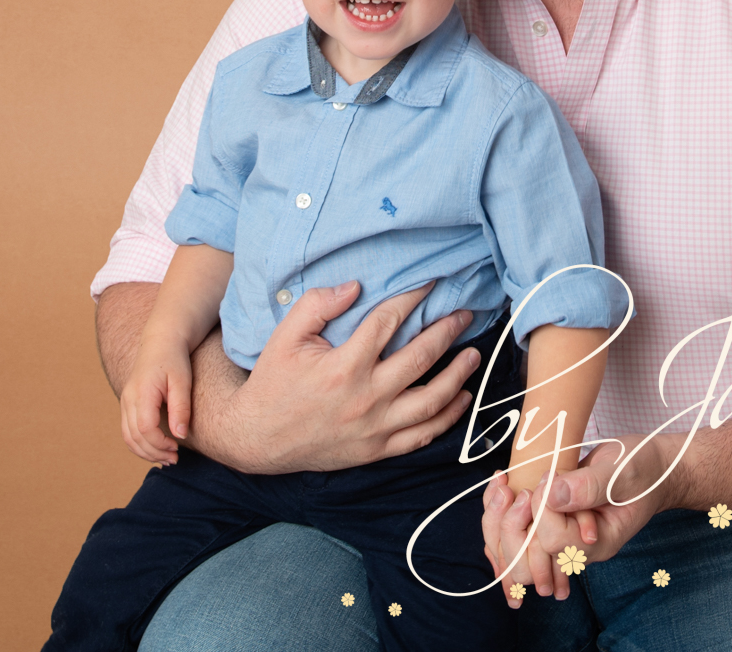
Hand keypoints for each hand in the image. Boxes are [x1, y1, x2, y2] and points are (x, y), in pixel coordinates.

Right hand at [120, 335, 191, 464]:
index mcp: (142, 392)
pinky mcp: (127, 403)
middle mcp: (128, 398)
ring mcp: (125, 401)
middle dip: (153, 453)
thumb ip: (181, 408)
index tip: (177, 449)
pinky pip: (128, 430)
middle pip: (134, 437)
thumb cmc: (175, 359)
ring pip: (128, 437)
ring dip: (145, 452)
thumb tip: (180, 436)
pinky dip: (140, 444)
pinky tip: (157, 447)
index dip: (160, 444)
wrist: (162, 340)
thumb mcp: (183, 381)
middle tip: (174, 460)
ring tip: (167, 458)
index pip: (145, 429)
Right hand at [205, 281, 481, 472]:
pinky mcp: (377, 450)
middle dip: (448, 331)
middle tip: (464, 314)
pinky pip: (422, 436)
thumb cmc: (274, 381)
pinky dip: (447, 418)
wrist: (258, 438)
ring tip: (474, 354)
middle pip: (421, 358)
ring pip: (432, 401)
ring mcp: (375, 428)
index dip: (413, 297)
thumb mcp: (285, 335)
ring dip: (458, 376)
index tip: (432, 282)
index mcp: (344, 366)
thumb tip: (355, 287)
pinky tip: (461, 399)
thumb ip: (318, 304)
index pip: (389, 322)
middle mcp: (366, 398)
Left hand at [483, 436, 670, 599]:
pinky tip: (501, 489)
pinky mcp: (554, 524)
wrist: (651, 468)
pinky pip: (518, 535)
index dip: (543, 508)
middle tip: (514, 485)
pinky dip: (502, 515)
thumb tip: (551, 494)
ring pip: (515, 555)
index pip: (553, 541)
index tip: (550, 477)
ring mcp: (564, 540)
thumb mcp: (622, 471)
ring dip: (499, 520)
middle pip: (526, 563)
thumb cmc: (642, 468)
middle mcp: (577, 550)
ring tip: (502, 485)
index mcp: (598, 544)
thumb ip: (589, 486)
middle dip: (510, 523)